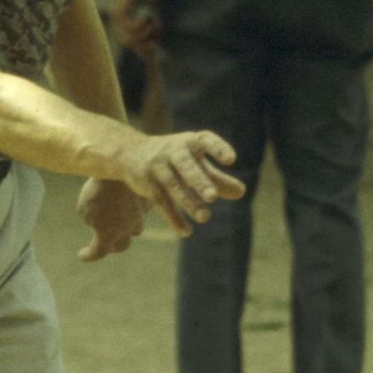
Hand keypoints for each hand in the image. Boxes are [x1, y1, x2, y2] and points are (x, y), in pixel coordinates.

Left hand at [75, 176, 146, 260]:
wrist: (121, 167)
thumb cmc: (97, 190)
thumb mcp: (84, 208)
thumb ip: (90, 219)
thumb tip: (99, 222)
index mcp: (109, 235)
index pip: (98, 252)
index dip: (89, 255)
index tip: (82, 255)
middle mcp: (128, 229)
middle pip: (122, 244)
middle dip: (113, 245)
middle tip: (106, 243)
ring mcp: (141, 215)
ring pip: (136, 227)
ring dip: (127, 228)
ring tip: (120, 220)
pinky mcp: (149, 200)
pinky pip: (142, 209)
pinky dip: (135, 208)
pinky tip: (129, 201)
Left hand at [111, 0, 158, 54]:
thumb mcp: (151, 9)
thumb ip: (152, 24)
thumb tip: (156, 41)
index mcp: (123, 19)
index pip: (129, 41)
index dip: (140, 49)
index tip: (153, 53)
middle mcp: (117, 20)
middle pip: (128, 42)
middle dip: (143, 45)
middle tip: (155, 44)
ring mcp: (116, 17)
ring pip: (129, 37)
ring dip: (144, 34)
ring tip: (153, 25)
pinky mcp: (119, 12)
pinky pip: (130, 28)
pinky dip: (141, 25)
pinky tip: (147, 17)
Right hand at [121, 127, 243, 233]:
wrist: (130, 152)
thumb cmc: (174, 157)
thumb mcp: (195, 162)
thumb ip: (217, 177)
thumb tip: (241, 192)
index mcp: (190, 142)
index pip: (206, 141)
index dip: (218, 148)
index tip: (231, 160)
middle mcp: (172, 150)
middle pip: (186, 166)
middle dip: (199, 181)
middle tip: (213, 197)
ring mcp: (157, 166)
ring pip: (173, 186)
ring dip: (189, 202)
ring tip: (205, 217)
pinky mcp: (145, 182)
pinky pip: (160, 201)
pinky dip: (173, 217)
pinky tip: (186, 231)